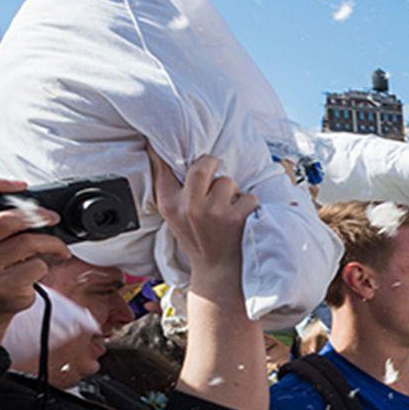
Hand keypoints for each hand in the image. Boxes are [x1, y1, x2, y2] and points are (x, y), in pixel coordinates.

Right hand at [0, 176, 71, 318]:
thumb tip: (15, 189)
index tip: (20, 185)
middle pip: (4, 220)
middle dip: (36, 215)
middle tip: (51, 218)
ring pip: (26, 243)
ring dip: (50, 242)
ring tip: (56, 246)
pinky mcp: (0, 288)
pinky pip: (35, 266)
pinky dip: (45, 264)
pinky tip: (41, 267)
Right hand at [150, 151, 257, 291]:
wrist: (219, 272)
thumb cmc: (201, 240)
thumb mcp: (177, 218)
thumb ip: (175, 192)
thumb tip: (168, 156)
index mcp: (170, 206)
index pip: (163, 169)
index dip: (161, 150)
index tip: (158, 137)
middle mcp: (189, 208)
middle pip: (201, 165)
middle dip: (212, 164)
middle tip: (215, 172)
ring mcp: (212, 213)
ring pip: (228, 181)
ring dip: (233, 192)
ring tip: (229, 209)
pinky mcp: (235, 218)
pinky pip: (248, 196)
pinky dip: (249, 205)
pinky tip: (241, 219)